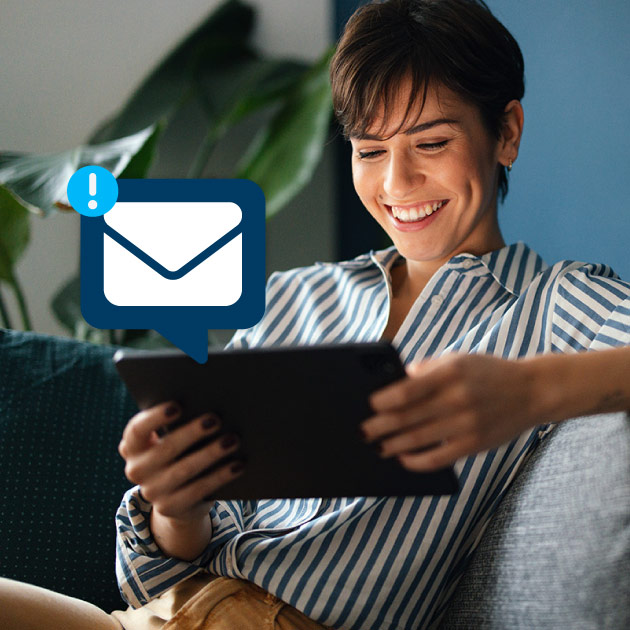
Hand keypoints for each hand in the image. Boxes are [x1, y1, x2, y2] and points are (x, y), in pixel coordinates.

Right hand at [118, 402, 244, 523]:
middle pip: (166, 448)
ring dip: (211, 453)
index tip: (178, 405)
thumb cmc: (179, 453)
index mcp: (132, 446)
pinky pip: (199, 490)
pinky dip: (220, 476)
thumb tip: (209, 406)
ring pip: (185, 470)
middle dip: (193, 432)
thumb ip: (179, 424)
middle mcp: (136, 470)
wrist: (177, 498)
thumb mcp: (171, 439)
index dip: (156, 417)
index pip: (137, 430)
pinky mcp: (171, 507)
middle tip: (216, 419)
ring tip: (233, 440)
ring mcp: (152, 492)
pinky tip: (238, 465)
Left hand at [360, 353, 540, 470]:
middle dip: (381, 426)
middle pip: (408, 417)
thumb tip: (398, 380)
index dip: (384, 401)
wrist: (531, 391)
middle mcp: (457, 399)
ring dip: (393, 445)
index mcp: (450, 373)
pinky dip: (417, 461)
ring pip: (420, 439)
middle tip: (363, 432)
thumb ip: (428, 368)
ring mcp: (466, 424)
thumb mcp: (458, 359)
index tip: (369, 405)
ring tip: (377, 447)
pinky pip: (439, 458)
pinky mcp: (474, 444)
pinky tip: (403, 459)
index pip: (408, 390)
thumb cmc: (488, 373)